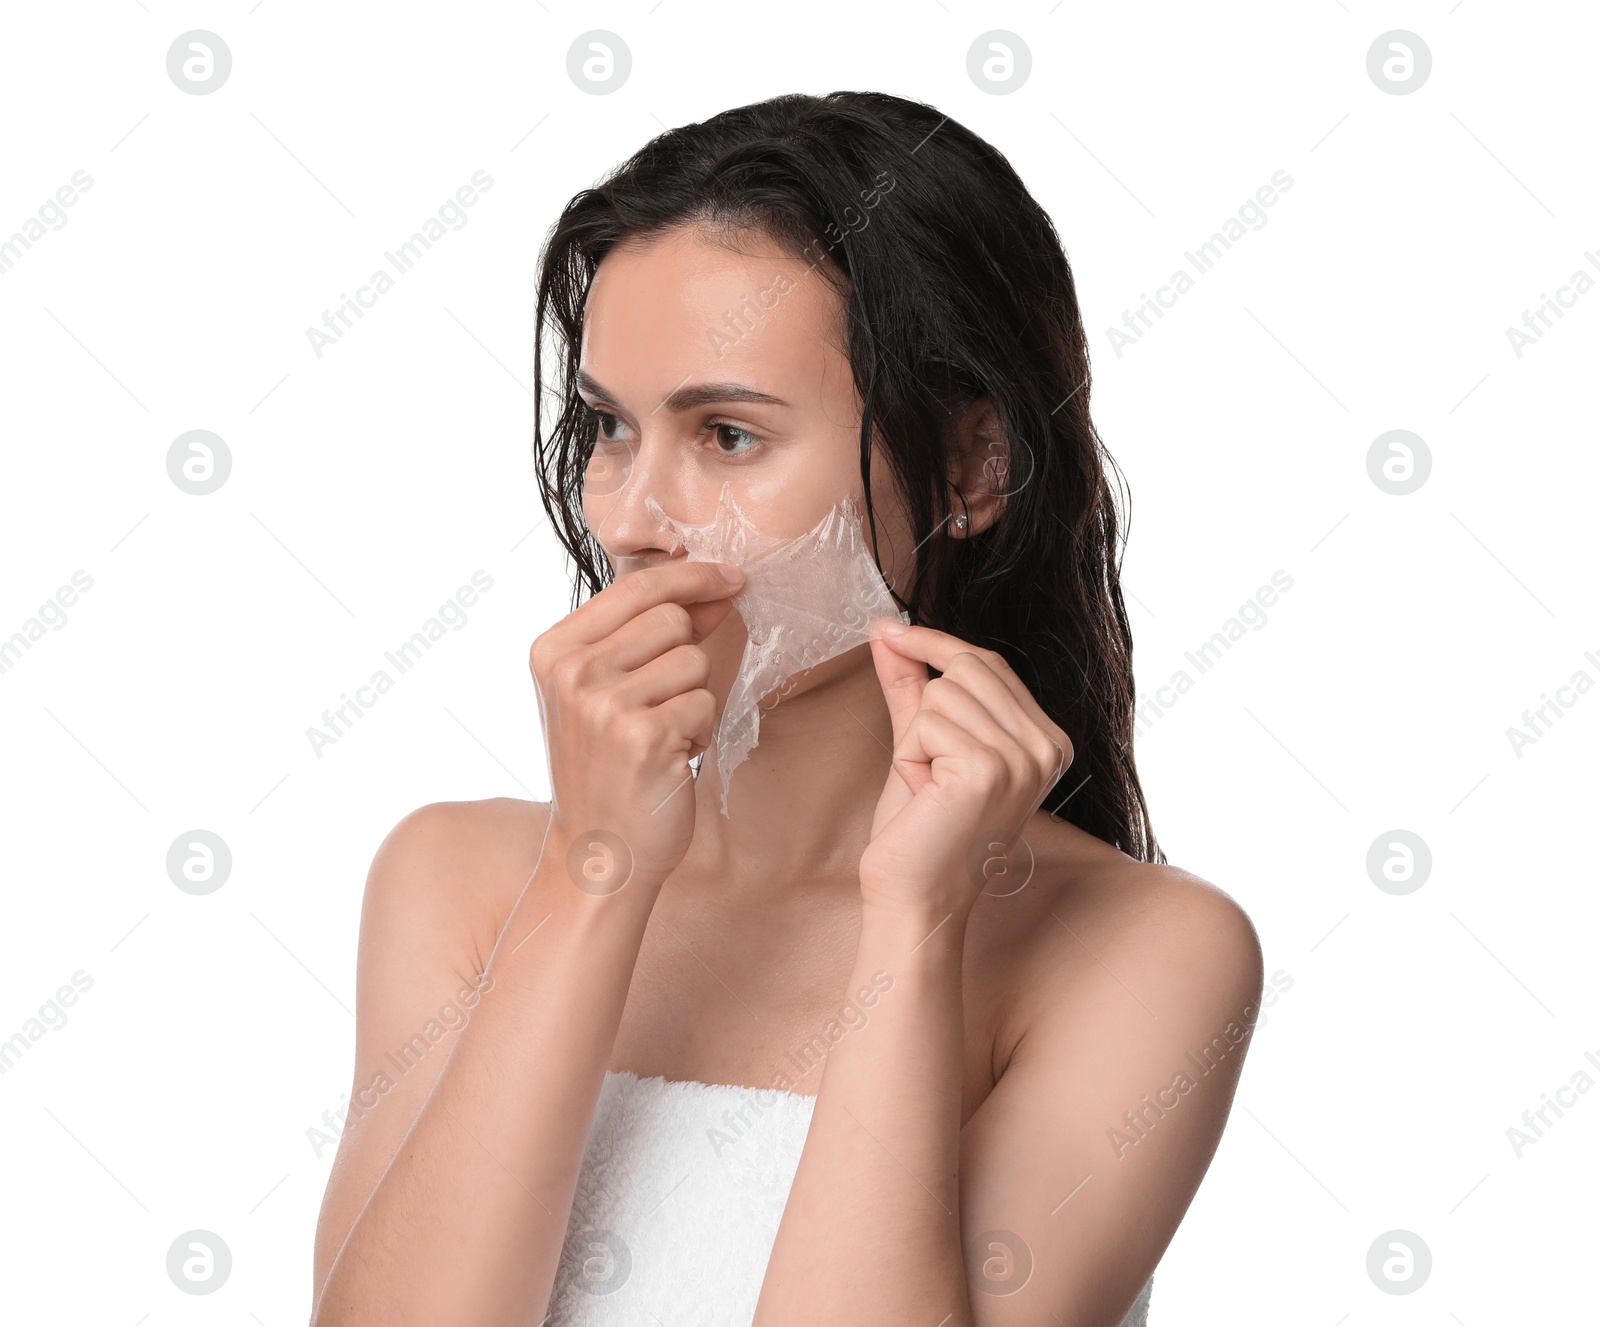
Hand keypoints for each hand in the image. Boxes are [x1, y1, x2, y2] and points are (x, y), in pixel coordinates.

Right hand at [529, 560, 743, 888]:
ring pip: (695, 661)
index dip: (693, 576)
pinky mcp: (645, 738)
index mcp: (553, 650)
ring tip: (663, 735)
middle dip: (687, 656)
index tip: (731, 579)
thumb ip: (649, 633)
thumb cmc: (607, 766)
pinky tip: (671, 758)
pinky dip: (700, 731)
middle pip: (671, 620)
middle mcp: (573, 672)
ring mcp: (606, 705)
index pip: (637, 587)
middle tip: (664, 703)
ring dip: (694, 698)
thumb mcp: (604, 690)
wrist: (599, 850)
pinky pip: (706, 703)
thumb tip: (719, 588)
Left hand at [859, 622, 1072, 918]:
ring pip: (939, 695)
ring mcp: (1023, 758)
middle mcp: (1047, 746)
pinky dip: (909, 758)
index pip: (987, 661)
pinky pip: (924, 724)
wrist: (914, 897)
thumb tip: (886, 628)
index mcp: (1046, 739)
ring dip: (915, 741)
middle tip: (924, 766)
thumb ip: (910, 685)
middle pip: (965, 667)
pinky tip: (926, 797)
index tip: (887, 631)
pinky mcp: (988, 769)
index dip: (933, 644)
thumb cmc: (919, 829)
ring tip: (929, 789)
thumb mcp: (921, 743)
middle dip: (924, 707)